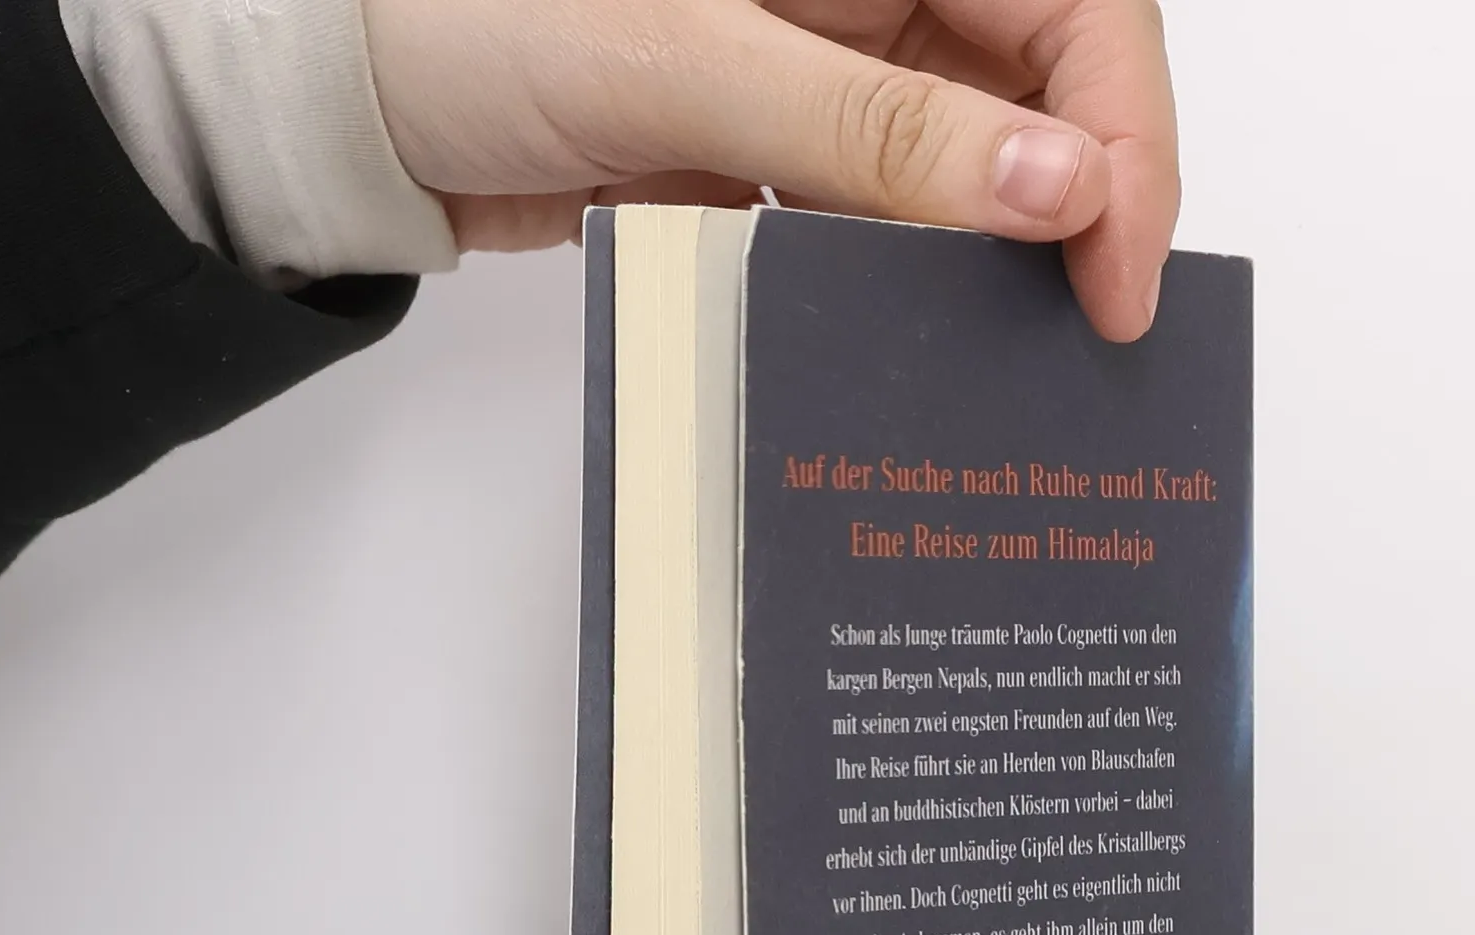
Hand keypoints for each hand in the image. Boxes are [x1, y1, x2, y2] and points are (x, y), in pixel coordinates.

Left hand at [361, 0, 1178, 340]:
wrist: (350, 96)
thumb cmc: (475, 17)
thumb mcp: (689, 66)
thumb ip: (878, 132)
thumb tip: (1056, 189)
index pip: (1072, 7)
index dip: (1124, 135)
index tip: (1118, 273)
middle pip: (1040, 89)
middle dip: (1077, 207)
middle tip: (1084, 336)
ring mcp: (823, 69)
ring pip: (969, 164)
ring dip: (993, 257)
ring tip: (1012, 360)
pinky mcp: (778, 148)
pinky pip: (882, 219)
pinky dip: (901, 280)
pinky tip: (908, 343)